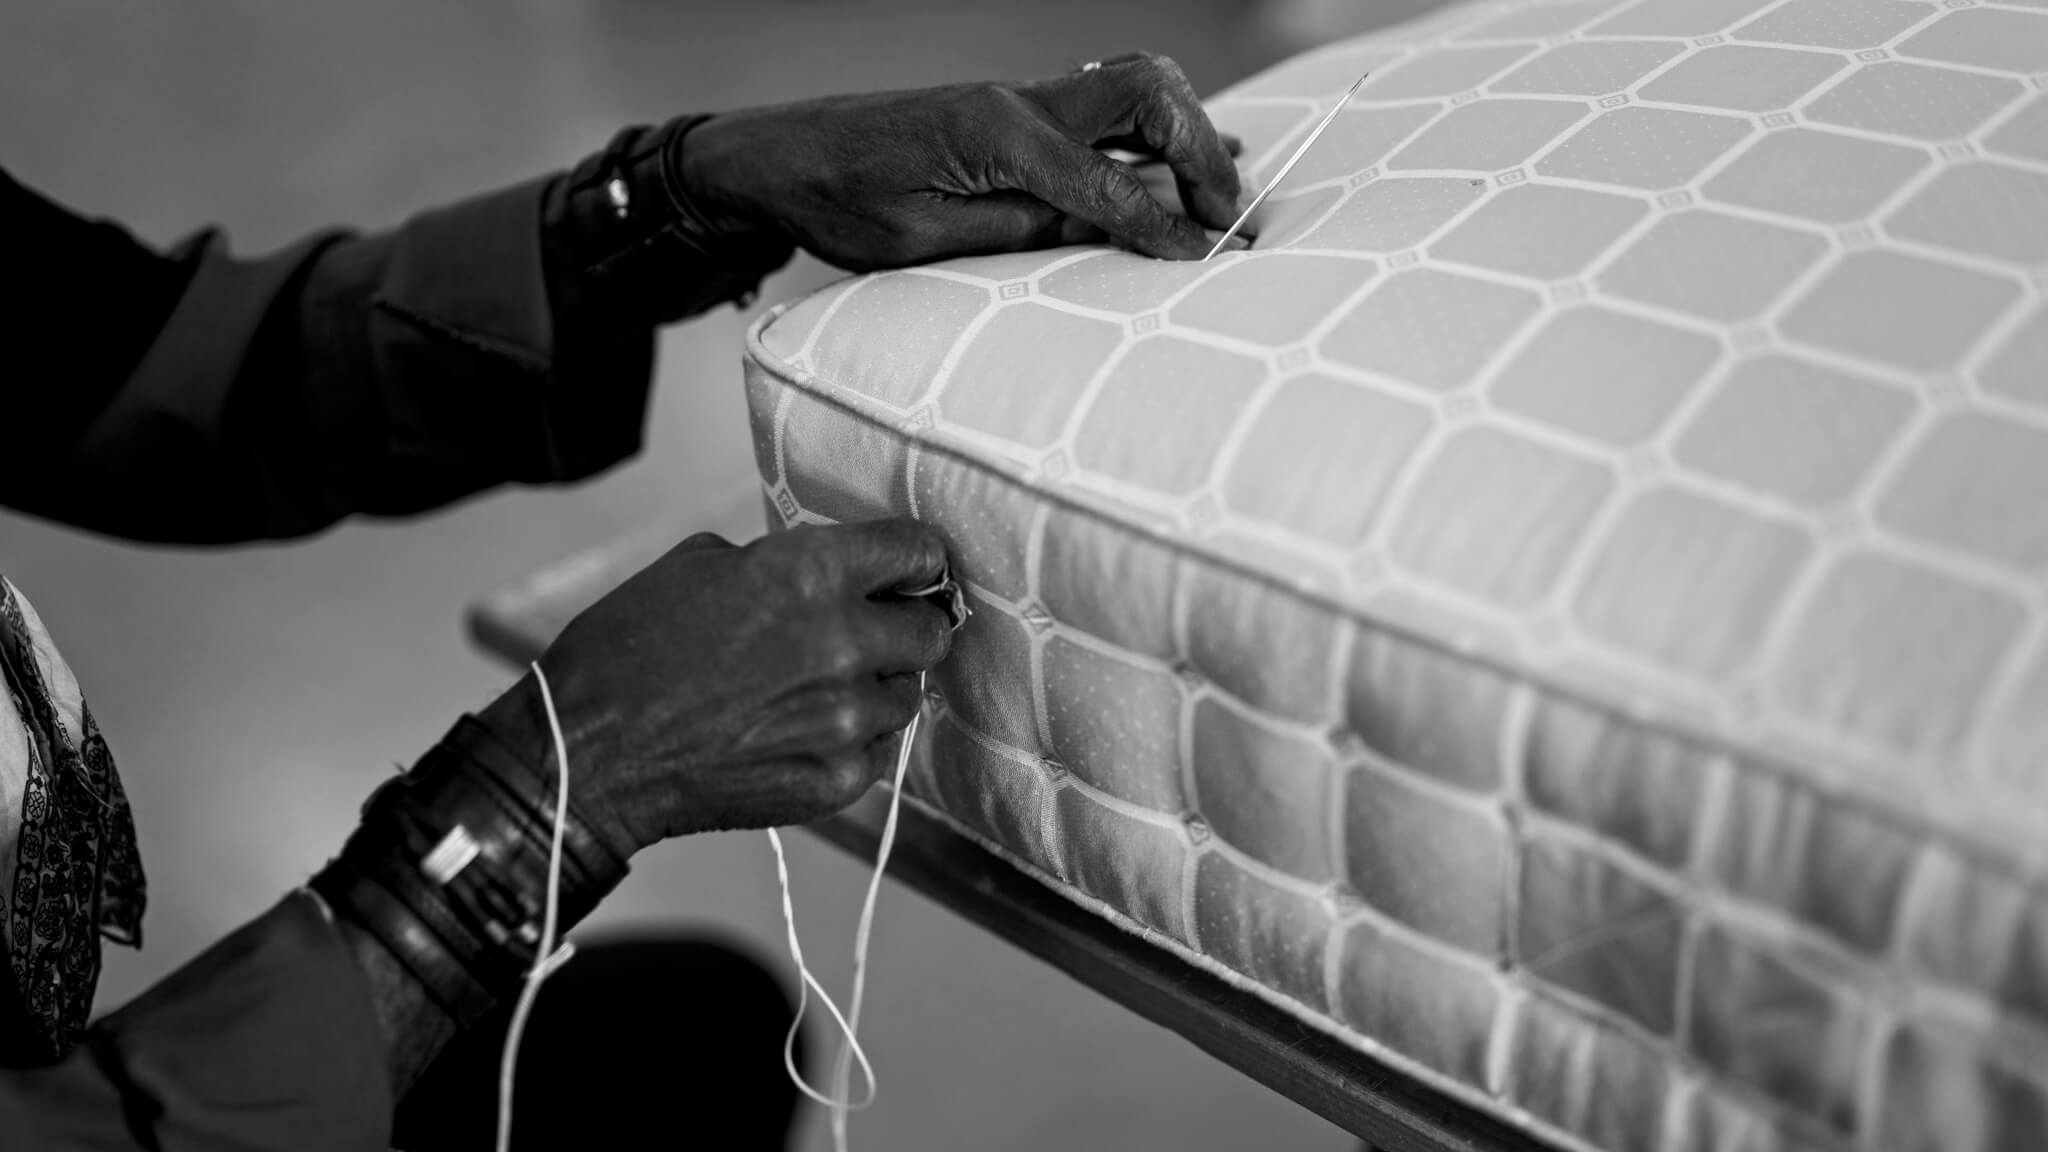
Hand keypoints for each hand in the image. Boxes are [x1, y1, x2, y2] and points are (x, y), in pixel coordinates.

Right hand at [480, 520, 955, 852]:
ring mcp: (846, 719)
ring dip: (875, 688)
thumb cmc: (627, 654)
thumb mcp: (696, 566)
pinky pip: (875, 751)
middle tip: (871, 634)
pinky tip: (796, 732)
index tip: (911, 570)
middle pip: (932, 631)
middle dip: (905, 627)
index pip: (919, 551)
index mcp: (811, 573)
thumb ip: (777, 564)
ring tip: (816, 690)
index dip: (917, 560)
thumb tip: (818, 576)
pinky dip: (848, 741)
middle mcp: (843, 643)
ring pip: (905, 695)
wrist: (587, 752)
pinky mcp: (837, 779)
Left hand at [675, 52, 1246, 271]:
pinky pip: (1103, 107)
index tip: (1203, 260)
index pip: (1108, 182)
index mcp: (995, 134)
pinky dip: (1153, 131)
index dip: (1162, 225)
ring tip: (1220, 195)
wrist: (780, 156)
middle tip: (1230, 217)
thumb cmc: (836, 203)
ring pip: (1133, 87)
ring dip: (1186, 133)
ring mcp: (1018, 99)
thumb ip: (1015, 234)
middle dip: (1200, 152)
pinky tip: (1189, 158)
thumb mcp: (920, 241)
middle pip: (1145, 96)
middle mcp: (1017, 102)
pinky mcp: (1013, 112)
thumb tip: (1098, 237)